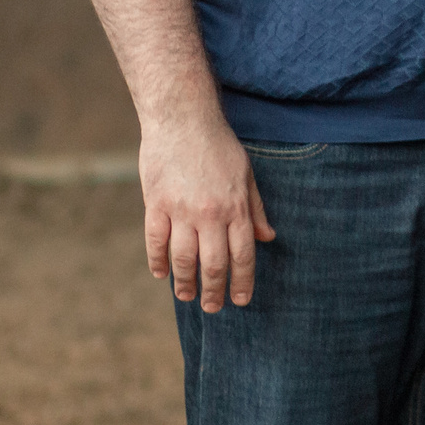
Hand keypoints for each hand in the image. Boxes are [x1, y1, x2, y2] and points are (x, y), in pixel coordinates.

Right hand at [141, 114, 275, 309]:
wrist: (184, 118)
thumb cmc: (218, 145)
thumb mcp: (246, 174)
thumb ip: (255, 209)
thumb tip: (268, 238)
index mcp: (236, 207)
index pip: (243, 255)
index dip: (242, 282)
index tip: (240, 300)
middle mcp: (210, 213)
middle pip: (214, 264)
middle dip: (214, 291)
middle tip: (212, 307)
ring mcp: (181, 210)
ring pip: (184, 259)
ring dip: (185, 282)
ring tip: (186, 295)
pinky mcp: (156, 204)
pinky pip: (155, 242)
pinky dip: (158, 261)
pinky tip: (162, 273)